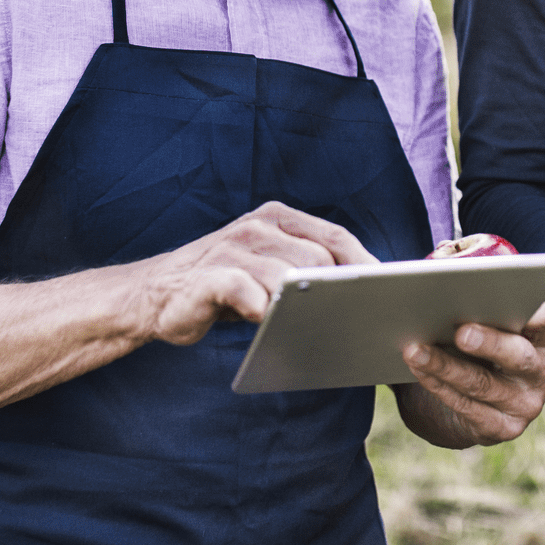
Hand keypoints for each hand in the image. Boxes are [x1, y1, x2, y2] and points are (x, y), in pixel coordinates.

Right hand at [141, 201, 375, 345]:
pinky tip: (266, 321)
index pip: (334, 237)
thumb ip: (304, 271)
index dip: (365, 263)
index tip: (389, 291)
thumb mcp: (267, 268)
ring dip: (304, 304)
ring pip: (287, 274)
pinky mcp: (209, 275)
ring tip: (314, 326)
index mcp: (278, 218)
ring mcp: (233, 248)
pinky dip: (260, 307)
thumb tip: (361, 295)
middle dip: (339, 291)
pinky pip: (244, 290)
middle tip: (355, 320)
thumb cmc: (225, 285)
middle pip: (318, 258)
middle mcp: (258, 227)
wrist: (155, 294)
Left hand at [399, 303, 544, 445]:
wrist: (467, 397)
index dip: (529, 311)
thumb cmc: (475, 342)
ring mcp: (525, 404)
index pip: (543, 321)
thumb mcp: (481, 317)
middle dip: (489, 342)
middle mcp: (542, 371)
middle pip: (518, 357)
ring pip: (484, 385)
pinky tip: (417, 369)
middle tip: (460, 330)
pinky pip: (467, 408)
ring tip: (415, 348)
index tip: (505, 297)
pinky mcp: (502, 428)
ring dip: (445, 366)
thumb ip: (472, 294)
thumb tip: (443, 266)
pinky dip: (438, 386)